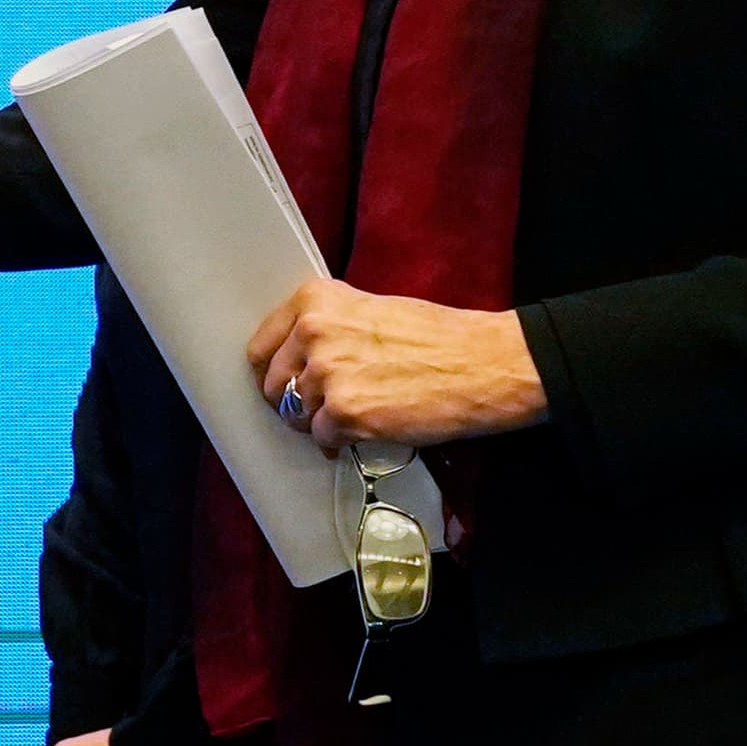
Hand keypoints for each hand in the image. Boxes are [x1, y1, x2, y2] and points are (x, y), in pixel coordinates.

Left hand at [249, 277, 547, 451]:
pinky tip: (357, 438)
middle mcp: (313, 332)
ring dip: (317, 424)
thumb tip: (299, 358)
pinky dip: (337, 444)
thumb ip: (329, 328)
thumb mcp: (370, 310)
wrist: (484, 363)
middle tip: (318, 411)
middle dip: (293, 403)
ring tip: (345, 422)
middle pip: (274, 385)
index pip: (262, 347)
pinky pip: (322, 438)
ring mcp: (327, 374)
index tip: (282, 385)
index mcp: (315, 301)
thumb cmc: (437, 336)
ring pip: (296, 415)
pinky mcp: (346, 414)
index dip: (272, 373)